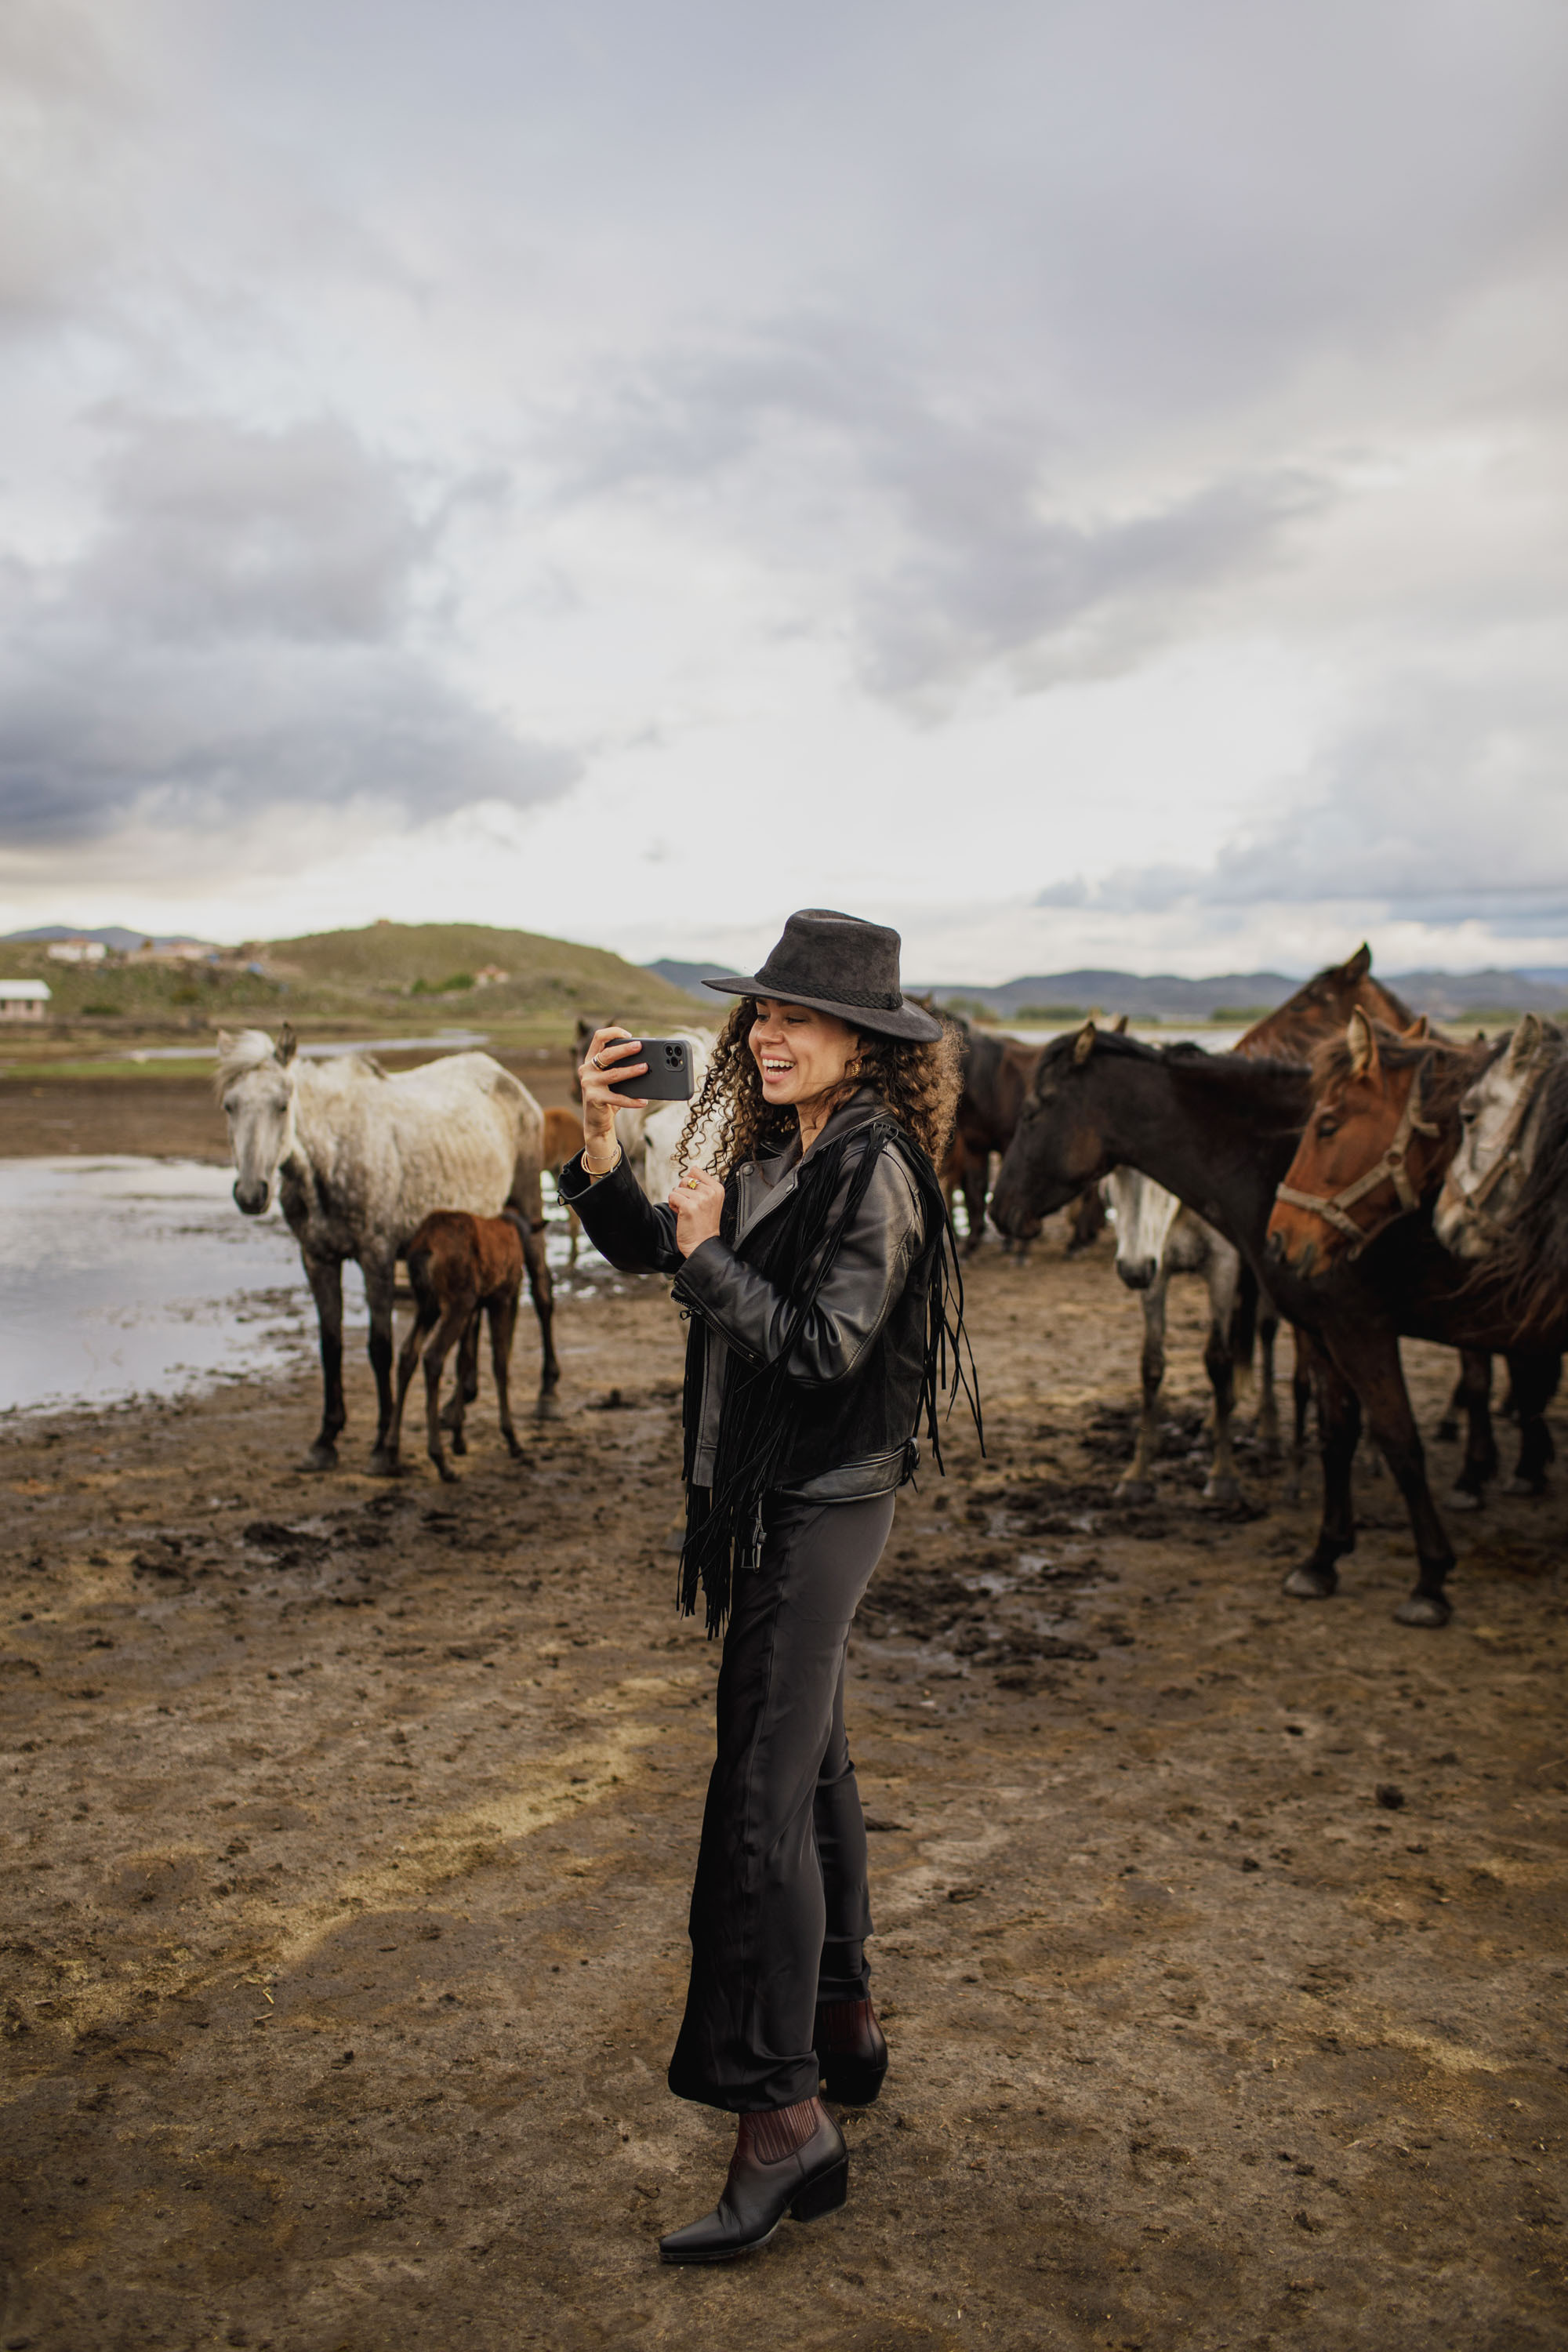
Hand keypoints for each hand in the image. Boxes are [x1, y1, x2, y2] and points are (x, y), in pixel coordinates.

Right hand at [577, 1027, 646, 1157]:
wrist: (597, 1122)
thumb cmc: (608, 1096)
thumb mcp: (613, 1079)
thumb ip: (620, 1067)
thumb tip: (645, 1060)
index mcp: (591, 1060)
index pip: (599, 1037)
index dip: (613, 1032)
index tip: (628, 1034)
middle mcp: (587, 1069)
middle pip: (606, 1054)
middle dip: (624, 1049)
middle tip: (640, 1046)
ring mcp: (588, 1084)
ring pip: (613, 1074)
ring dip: (631, 1071)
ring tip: (645, 1067)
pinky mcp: (593, 1098)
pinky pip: (617, 1098)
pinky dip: (632, 1100)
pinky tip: (643, 1101)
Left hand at [669, 1165, 724, 1256]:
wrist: (702, 1245)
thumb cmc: (704, 1225)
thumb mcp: (710, 1201)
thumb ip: (703, 1186)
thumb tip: (690, 1171)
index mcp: (718, 1189)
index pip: (696, 1170)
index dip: (690, 1183)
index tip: (695, 1196)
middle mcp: (711, 1192)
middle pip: (685, 1179)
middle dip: (683, 1192)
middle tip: (690, 1206)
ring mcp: (700, 1199)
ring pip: (677, 1188)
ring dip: (678, 1200)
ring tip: (687, 1212)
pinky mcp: (689, 1206)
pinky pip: (672, 1196)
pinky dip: (673, 1205)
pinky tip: (681, 1214)